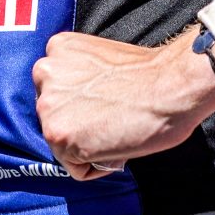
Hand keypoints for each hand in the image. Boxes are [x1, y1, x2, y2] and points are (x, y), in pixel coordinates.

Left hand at [31, 27, 214, 180]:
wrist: (169, 86)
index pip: (57, 89)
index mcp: (57, 49)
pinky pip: (75, 166)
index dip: (83, 104)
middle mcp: (45, 72)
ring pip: (62, 142)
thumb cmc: (148, 75)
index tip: (102, 105)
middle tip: (110, 119)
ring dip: (86, 145)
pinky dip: (94, 165)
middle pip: (55, 115)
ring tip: (113, 131)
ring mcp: (48, 104)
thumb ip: (79, 76)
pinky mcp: (58, 134)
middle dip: (79, 124)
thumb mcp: (99, 60)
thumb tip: (79, 104)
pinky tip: (114, 144)